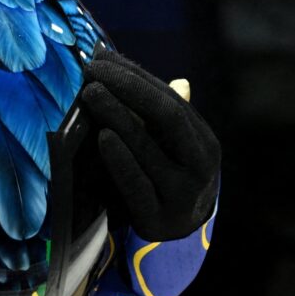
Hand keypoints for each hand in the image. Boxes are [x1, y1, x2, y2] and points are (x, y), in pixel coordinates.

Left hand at [77, 50, 219, 241]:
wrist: (178, 238)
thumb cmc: (166, 178)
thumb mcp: (169, 146)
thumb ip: (151, 109)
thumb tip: (117, 62)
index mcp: (203, 140)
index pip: (170, 99)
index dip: (135, 76)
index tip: (102, 57)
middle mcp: (200, 165)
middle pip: (167, 116)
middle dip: (129, 88)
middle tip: (94, 70)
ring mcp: (182, 193)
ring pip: (149, 148)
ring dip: (118, 116)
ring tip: (91, 94)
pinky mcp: (159, 218)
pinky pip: (138, 185)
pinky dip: (120, 159)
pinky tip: (103, 137)